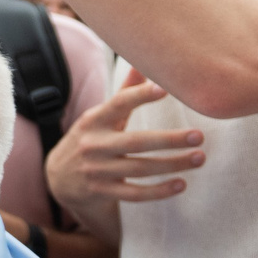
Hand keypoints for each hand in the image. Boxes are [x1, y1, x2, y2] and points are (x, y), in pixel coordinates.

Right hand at [46, 68, 204, 229]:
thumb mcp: (100, 116)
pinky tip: (181, 184)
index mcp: (94, 121)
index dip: (140, 96)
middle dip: (169, 140)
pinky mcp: (102, 191)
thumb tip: (142, 63)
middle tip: (199, 136)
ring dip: (172, 164)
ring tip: (199, 158)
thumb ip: (124, 93)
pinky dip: (158, 191)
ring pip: (139, 169)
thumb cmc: (90, 139)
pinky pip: (134, 194)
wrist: (58, 178)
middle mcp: (94, 145)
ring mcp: (97, 171)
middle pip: (135, 142)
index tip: (165, 89)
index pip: (118, 104)